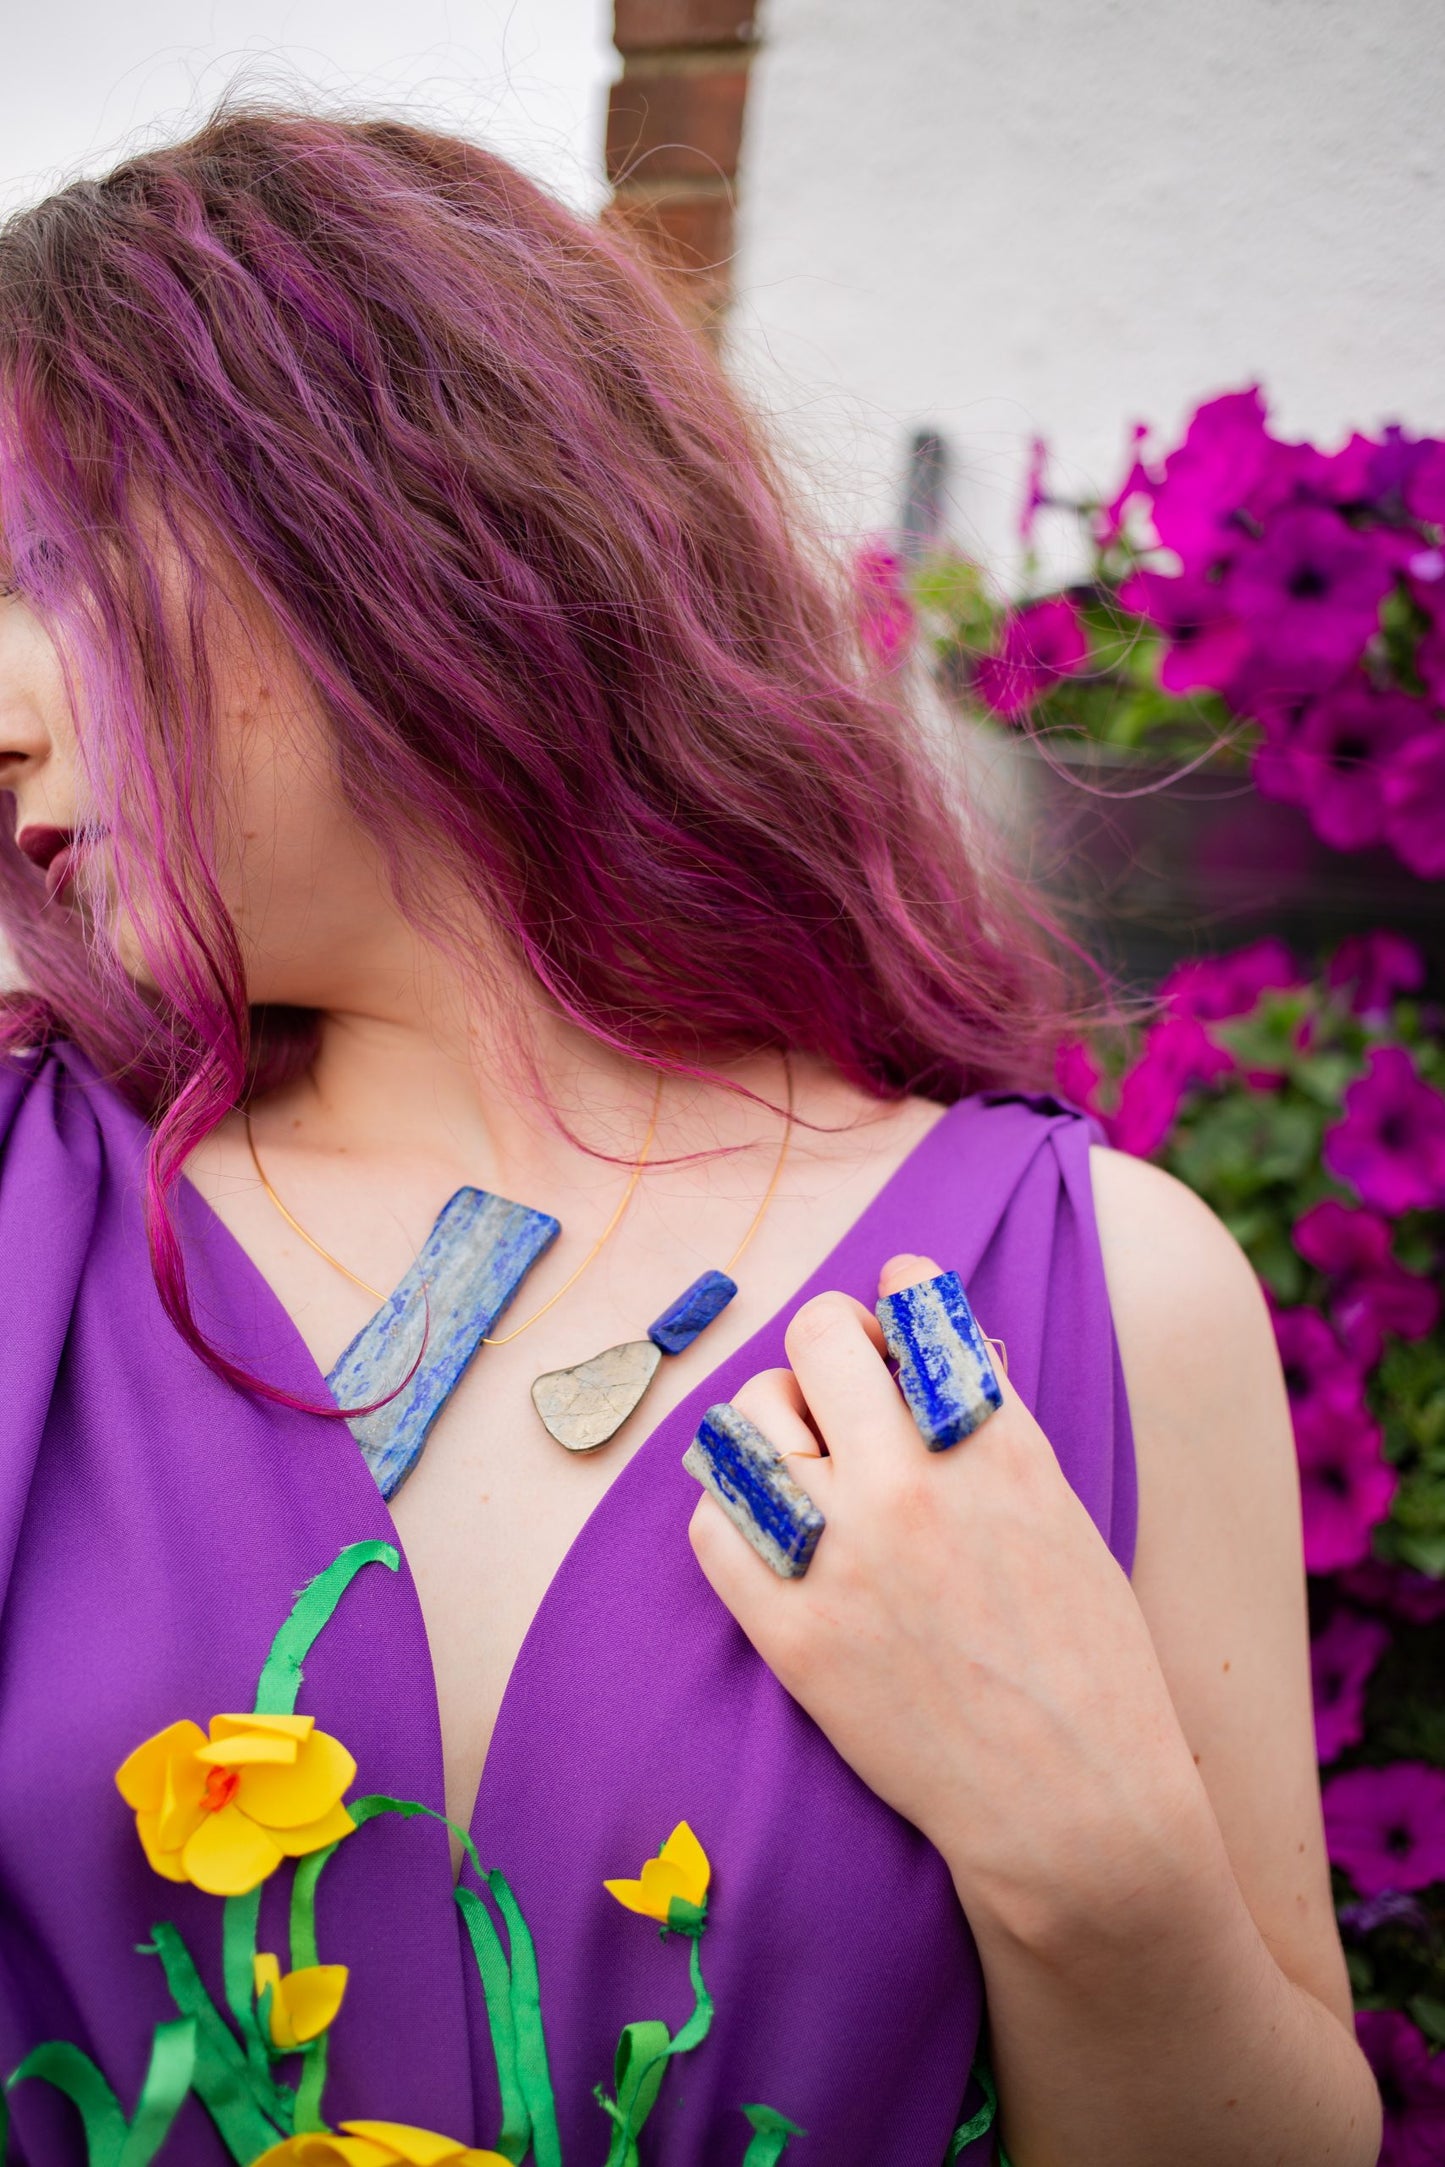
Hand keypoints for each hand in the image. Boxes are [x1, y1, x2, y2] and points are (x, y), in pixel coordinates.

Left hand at [687, 1252, 1209, 1946]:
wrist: (1072, 1807)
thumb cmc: (1087, 1660)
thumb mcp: (1063, 1515)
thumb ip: (995, 1425)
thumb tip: (947, 1345)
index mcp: (992, 1442)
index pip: (910, 1301)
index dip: (895, 1294)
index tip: (890, 1305)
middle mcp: (908, 1481)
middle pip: (814, 1339)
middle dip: (826, 1352)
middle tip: (839, 1391)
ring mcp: (840, 1555)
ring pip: (745, 1419)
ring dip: (773, 1427)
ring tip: (802, 1461)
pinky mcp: (787, 1631)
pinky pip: (710, 1522)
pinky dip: (733, 1515)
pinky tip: (772, 1534)